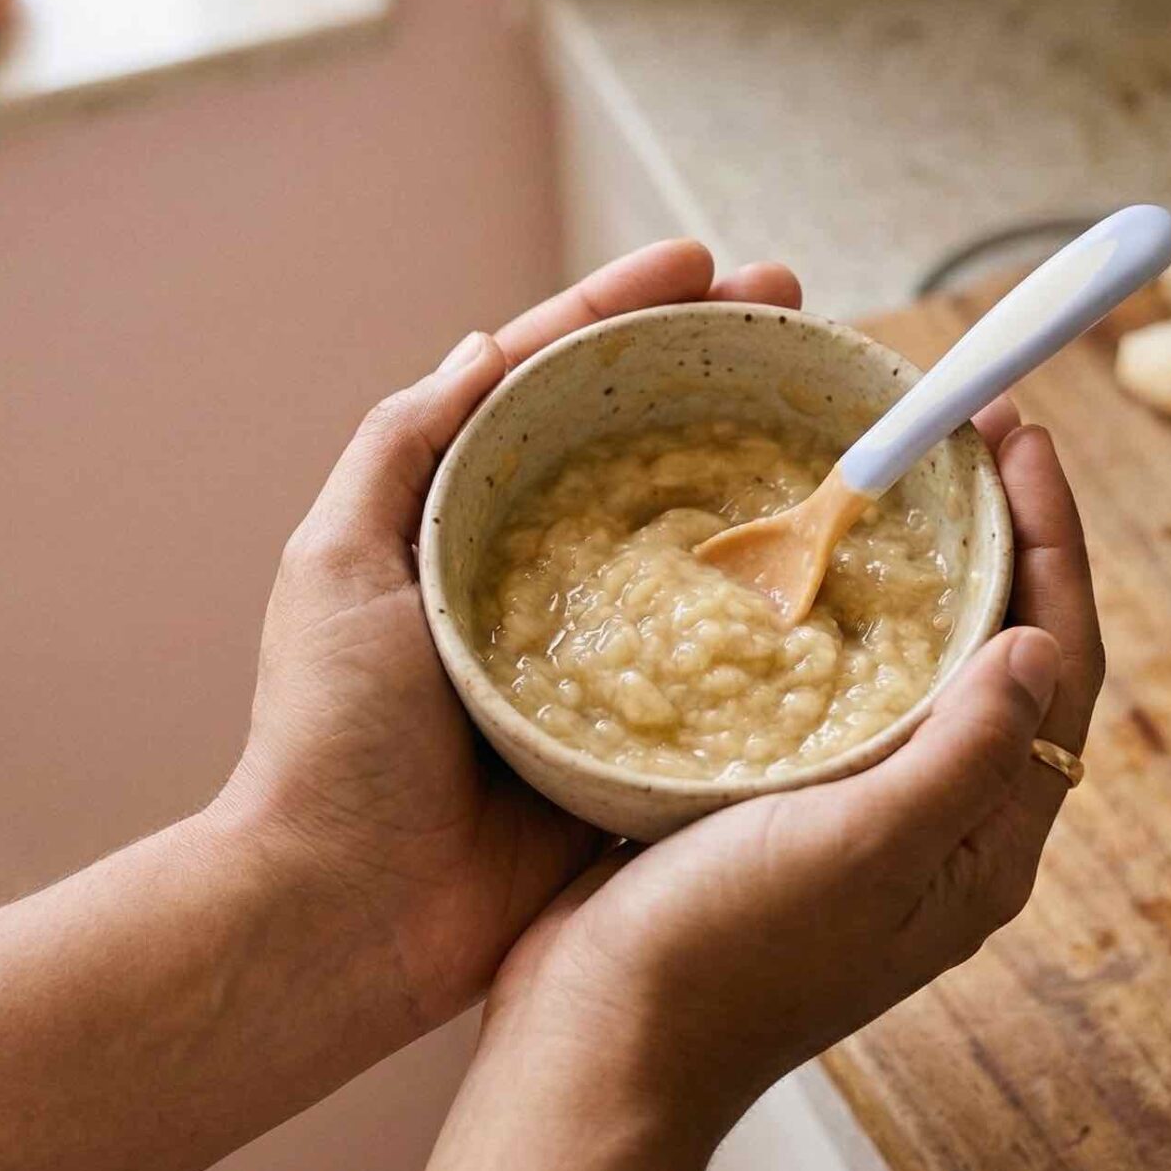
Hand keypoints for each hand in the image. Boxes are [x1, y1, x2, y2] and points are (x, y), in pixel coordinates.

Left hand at [215, 241, 805, 1031]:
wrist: (351, 912)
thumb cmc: (328, 737)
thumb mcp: (335, 565)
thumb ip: (399, 450)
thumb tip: (483, 343)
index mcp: (463, 513)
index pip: (554, 380)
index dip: (628, 309)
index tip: (706, 258)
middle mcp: (542, 566)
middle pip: (645, 435)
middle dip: (724, 361)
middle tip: (806, 308)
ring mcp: (600, 644)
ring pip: (698, 528)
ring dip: (768, 458)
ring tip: (842, 400)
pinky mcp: (641, 725)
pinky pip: (722, 646)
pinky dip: (779, 593)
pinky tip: (839, 552)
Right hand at [479, 414, 1104, 1128]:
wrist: (595, 1050)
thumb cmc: (726, 959)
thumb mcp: (862, 850)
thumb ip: (963, 753)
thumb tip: (1044, 644)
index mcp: (983, 846)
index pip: (1059, 667)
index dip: (1055, 544)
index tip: (1023, 437)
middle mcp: (939, 830)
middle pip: (1004, 656)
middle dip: (1001, 540)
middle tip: (970, 433)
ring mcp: (862, 822)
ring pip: (926, 668)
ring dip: (929, 570)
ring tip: (903, 476)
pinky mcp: (783, 813)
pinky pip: (844, 692)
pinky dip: (844, 617)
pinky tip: (801, 567)